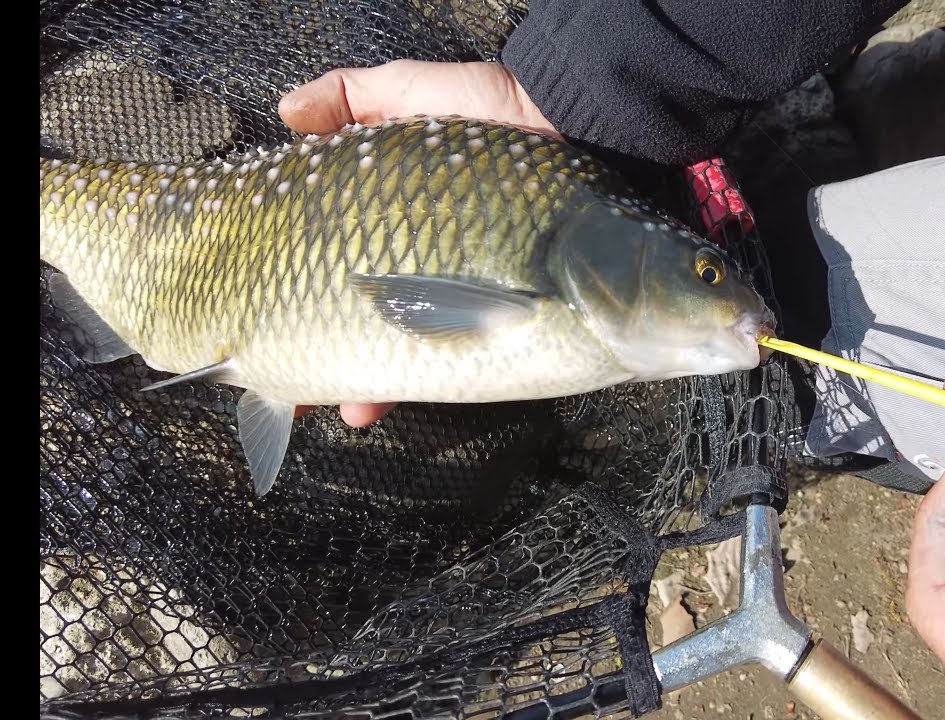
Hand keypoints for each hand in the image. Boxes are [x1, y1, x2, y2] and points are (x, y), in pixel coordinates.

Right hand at [277, 60, 557, 426]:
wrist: (581, 132)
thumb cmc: (498, 113)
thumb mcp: (416, 91)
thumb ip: (354, 98)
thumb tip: (286, 111)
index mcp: (391, 217)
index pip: (330, 264)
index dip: (292, 291)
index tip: (254, 321)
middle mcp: (418, 261)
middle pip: (357, 319)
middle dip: (321, 358)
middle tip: (293, 392)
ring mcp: (457, 292)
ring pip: (394, 350)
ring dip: (358, 385)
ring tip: (335, 407)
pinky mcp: (499, 314)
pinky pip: (447, 361)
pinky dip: (407, 385)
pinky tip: (373, 403)